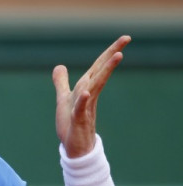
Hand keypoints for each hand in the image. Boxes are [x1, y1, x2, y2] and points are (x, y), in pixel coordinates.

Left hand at [52, 35, 129, 157]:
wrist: (73, 147)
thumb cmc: (71, 123)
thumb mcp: (63, 99)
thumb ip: (61, 82)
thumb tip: (59, 66)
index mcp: (86, 88)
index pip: (98, 67)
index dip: (109, 52)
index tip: (125, 38)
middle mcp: (88, 95)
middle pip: (100, 72)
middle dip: (111, 55)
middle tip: (126, 39)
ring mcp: (85, 107)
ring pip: (95, 87)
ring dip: (104, 72)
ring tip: (117, 56)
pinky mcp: (78, 121)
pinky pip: (80, 109)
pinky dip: (82, 100)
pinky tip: (85, 92)